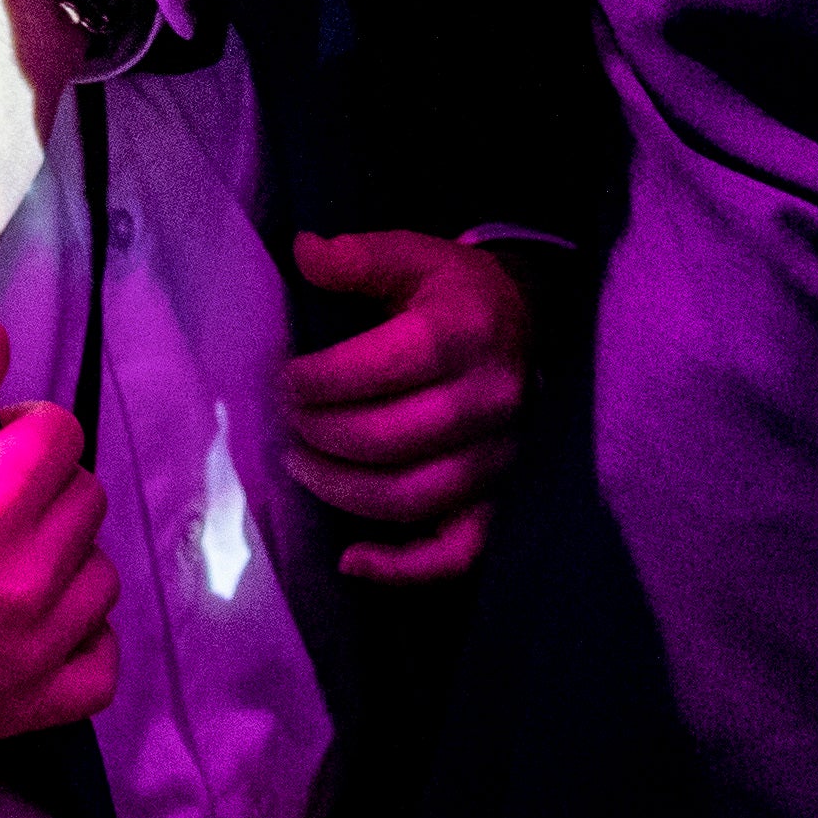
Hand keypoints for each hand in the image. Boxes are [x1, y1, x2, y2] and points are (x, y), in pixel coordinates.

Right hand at [0, 318, 120, 744]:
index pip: (63, 432)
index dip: (28, 429)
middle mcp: (26, 573)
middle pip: (87, 496)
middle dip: (47, 488)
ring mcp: (39, 644)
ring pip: (101, 572)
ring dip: (65, 561)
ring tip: (6, 567)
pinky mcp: (40, 702)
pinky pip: (104, 660)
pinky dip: (83, 639)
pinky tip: (38, 625)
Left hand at [277, 229, 530, 582]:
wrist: (532, 327)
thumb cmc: (457, 293)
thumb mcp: (414, 256)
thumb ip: (358, 257)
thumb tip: (302, 250)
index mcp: (463, 334)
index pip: (379, 370)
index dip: (318, 381)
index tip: (285, 379)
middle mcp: (489, 401)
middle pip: (387, 440)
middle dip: (319, 435)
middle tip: (287, 423)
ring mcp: (499, 459)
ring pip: (409, 498)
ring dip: (339, 490)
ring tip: (301, 465)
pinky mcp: (501, 501)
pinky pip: (455, 553)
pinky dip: (400, 567)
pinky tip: (350, 560)